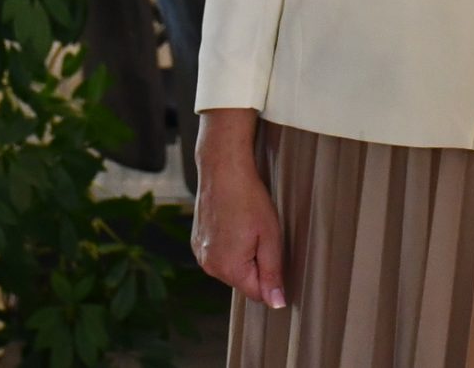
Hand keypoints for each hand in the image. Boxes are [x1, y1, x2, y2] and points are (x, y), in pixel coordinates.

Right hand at [192, 109, 285, 308]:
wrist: (223, 169)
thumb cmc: (249, 199)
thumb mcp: (270, 237)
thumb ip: (273, 273)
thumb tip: (277, 304)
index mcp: (228, 268)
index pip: (257, 293)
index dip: (271, 277)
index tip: (273, 251)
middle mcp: (209, 266)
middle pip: (243, 281)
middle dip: (256, 264)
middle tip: (260, 233)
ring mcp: (200, 253)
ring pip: (230, 267)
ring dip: (242, 255)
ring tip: (245, 225)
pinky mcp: (196, 241)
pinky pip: (219, 254)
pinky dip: (229, 244)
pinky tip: (234, 222)